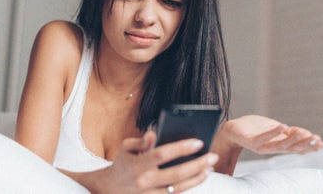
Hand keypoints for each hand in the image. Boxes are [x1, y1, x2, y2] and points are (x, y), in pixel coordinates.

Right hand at [97, 131, 217, 193]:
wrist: (109, 190)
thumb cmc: (122, 164)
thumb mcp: (125, 148)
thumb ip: (140, 141)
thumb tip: (153, 134)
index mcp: (138, 164)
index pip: (162, 154)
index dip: (181, 148)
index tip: (198, 141)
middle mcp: (145, 181)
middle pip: (176, 173)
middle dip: (197, 164)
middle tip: (213, 155)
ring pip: (179, 188)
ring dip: (197, 178)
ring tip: (210, 167)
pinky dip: (189, 187)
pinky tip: (199, 177)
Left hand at [220, 115, 322, 154]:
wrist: (233, 130)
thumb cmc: (255, 129)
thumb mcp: (275, 130)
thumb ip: (288, 133)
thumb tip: (305, 133)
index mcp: (279, 146)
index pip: (297, 149)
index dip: (310, 147)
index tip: (322, 143)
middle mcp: (271, 149)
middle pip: (291, 148)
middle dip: (304, 144)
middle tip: (317, 138)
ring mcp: (261, 146)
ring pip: (279, 145)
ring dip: (292, 139)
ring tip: (303, 132)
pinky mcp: (251, 141)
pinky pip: (263, 137)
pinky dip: (273, 132)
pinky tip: (283, 126)